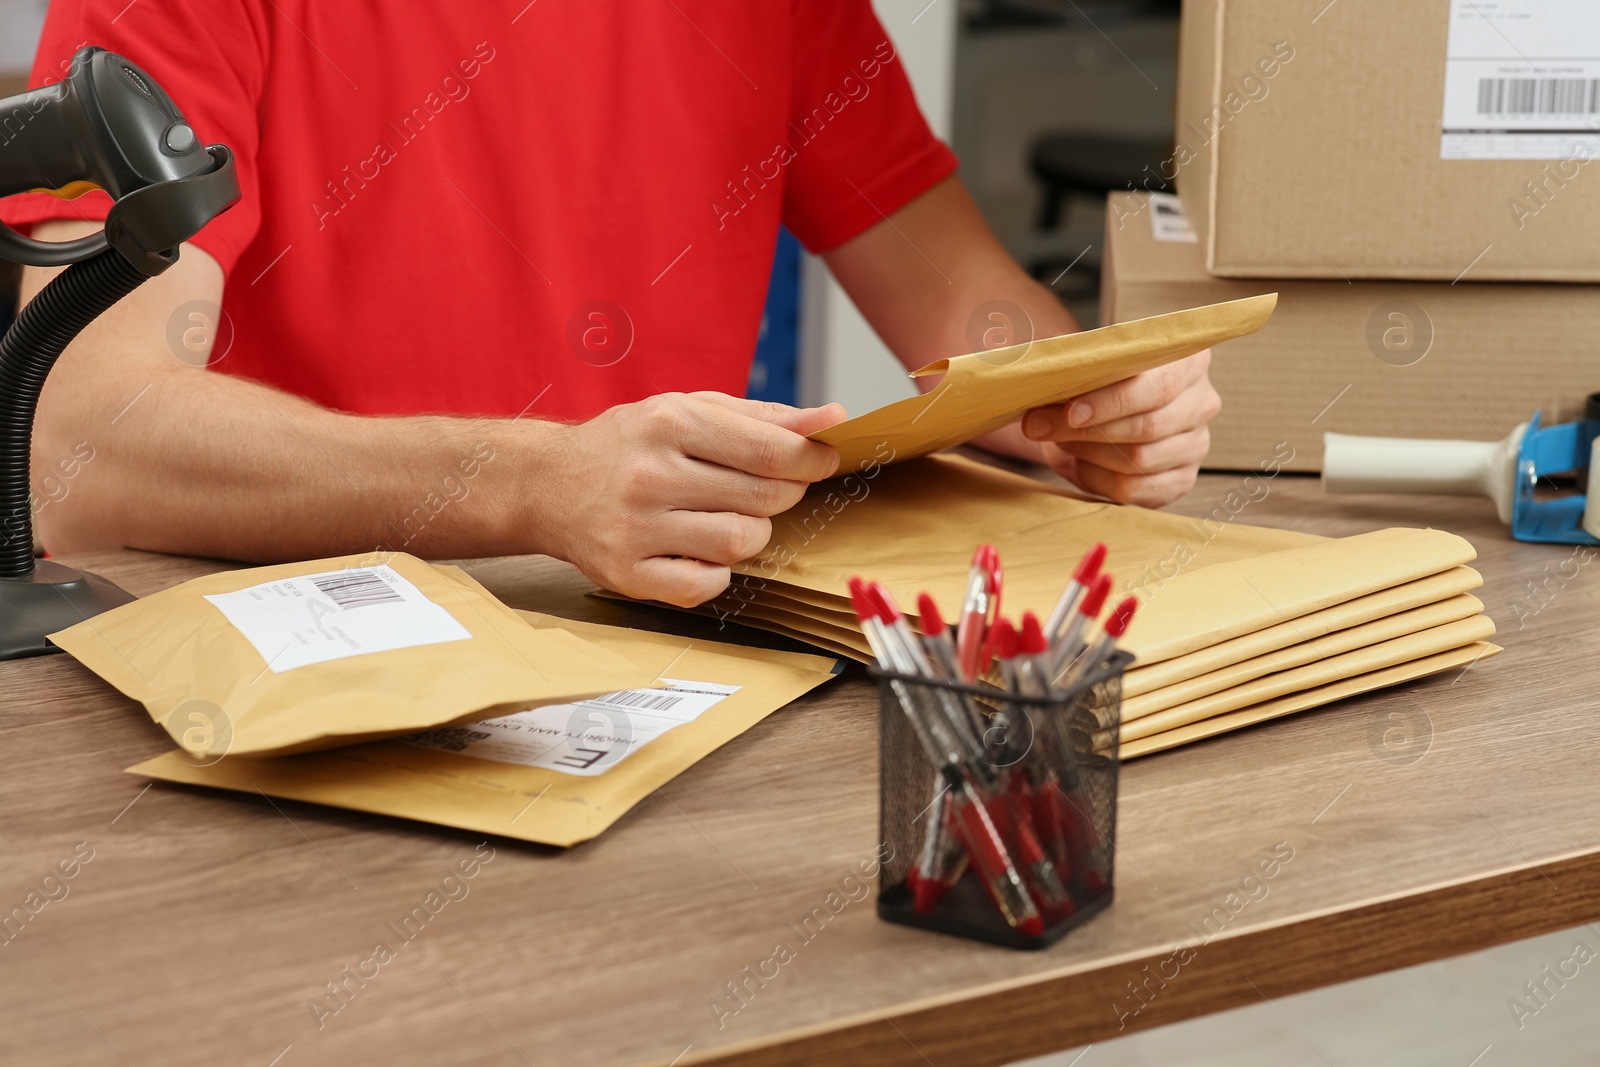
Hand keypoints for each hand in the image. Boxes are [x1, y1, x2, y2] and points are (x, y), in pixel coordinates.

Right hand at [541, 393, 845, 606]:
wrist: (546, 484)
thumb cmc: (631, 444)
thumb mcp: (690, 410)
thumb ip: (764, 418)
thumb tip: (833, 420)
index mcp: (669, 422)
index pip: (770, 449)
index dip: (812, 459)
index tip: (824, 460)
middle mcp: (649, 474)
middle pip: (763, 497)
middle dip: (785, 493)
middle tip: (772, 487)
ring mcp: (635, 528)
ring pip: (741, 542)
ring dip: (754, 533)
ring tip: (731, 516)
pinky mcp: (626, 573)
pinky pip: (706, 586)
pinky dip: (719, 572)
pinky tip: (701, 550)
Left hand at [1020, 349, 1220, 506]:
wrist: (1106, 414)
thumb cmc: (1099, 383)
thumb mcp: (1089, 369)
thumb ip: (1070, 380)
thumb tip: (1035, 417)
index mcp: (1189, 360)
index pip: (1158, 386)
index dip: (1112, 402)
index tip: (1070, 412)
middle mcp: (1202, 401)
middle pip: (1149, 426)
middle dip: (1089, 431)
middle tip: (1041, 427)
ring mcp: (1196, 444)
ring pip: (1139, 460)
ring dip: (1089, 453)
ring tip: (1061, 440)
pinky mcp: (1182, 479)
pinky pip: (1134, 489)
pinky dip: (1097, 478)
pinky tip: (1080, 463)